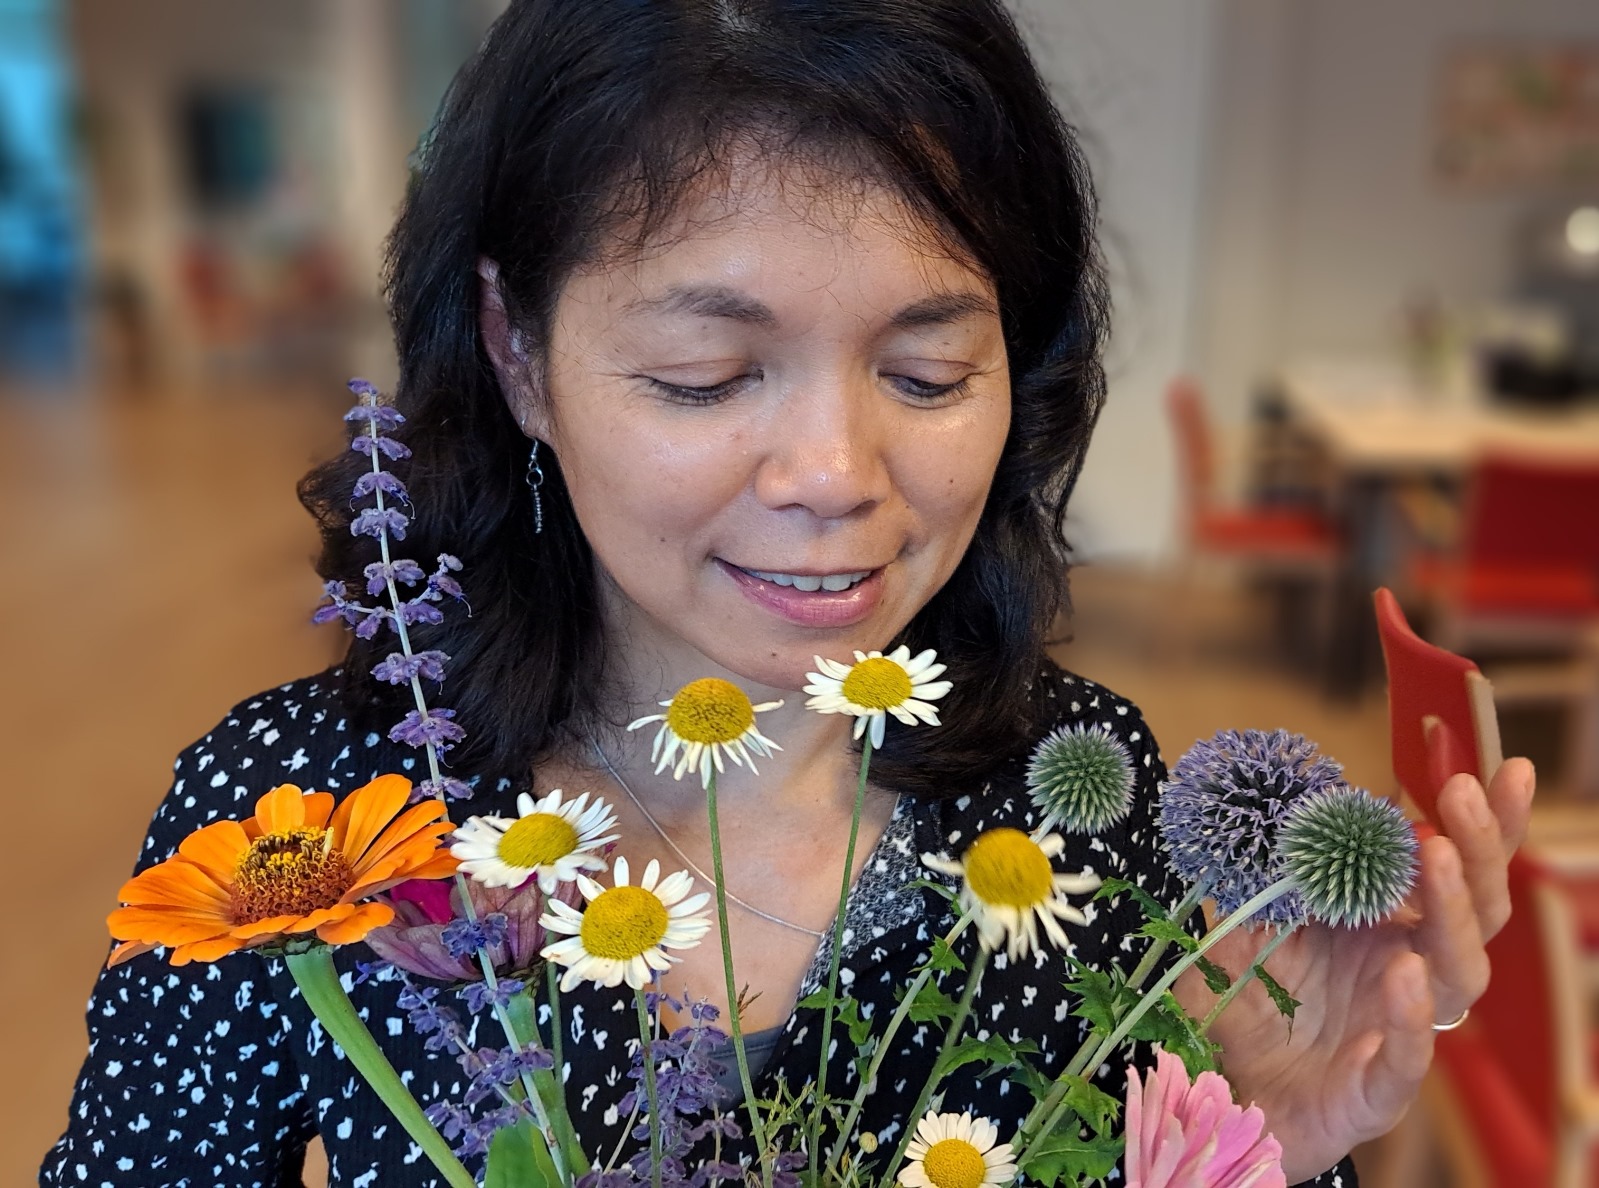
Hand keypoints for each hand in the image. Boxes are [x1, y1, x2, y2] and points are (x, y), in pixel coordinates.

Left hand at [1173, 758, 1534, 1182]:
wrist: (1228, 1099)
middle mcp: (1412, 968)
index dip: (1479, 818)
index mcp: (1389, 924)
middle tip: (1461, 792)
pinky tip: (1406, 973)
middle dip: (1479, 845)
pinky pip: (1410, 1054)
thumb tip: (1274, 803)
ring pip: (1461, 973)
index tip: (1480, 759)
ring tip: (1437, 854)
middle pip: (1477, 905)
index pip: (1451, 863)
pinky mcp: (1379, 1087)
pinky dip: (1411, 1015)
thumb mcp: (1245, 923)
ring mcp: (1403, 1027)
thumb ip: (1264, 873)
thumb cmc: (1252, 1006)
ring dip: (1453, 911)